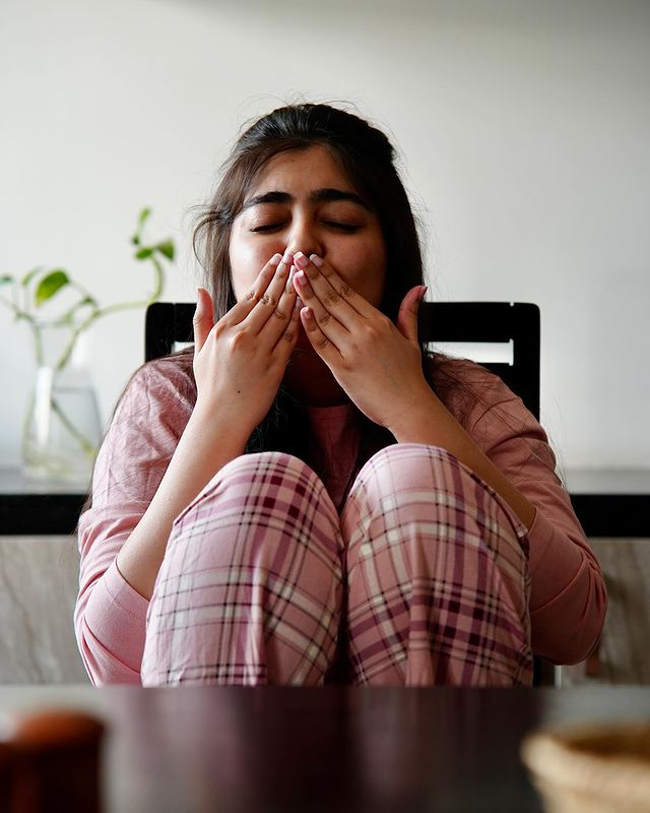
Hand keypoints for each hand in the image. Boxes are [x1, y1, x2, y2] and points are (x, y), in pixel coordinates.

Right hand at [192, 252, 300, 437]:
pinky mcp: (274, 367)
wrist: (222, 418)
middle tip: (297, 258)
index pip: (249, 296)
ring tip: (305, 276)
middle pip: (268, 300)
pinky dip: (299, 321)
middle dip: (284, 276)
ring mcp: (259, 352)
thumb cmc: (211, 385)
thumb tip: (200, 289)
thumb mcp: (200, 349)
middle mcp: (241, 338)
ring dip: (295, 293)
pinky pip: (290, 339)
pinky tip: (308, 307)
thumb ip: (202, 318)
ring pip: (282, 316)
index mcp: (223, 330)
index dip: (266, 275)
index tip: (278, 260)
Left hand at [292, 251, 431, 431]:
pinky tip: (300, 311)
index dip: (330, 275)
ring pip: (325, 317)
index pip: (349, 292)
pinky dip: (311, 327)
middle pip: (334, 299)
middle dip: (314, 277)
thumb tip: (419, 288)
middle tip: (298, 258)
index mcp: (380, 322)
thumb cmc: (409, 377)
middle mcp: (365, 332)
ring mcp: (353, 350)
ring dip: (307, 296)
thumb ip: (410, 312)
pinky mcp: (343, 369)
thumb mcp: (411, 339)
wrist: (409, 407)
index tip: (315, 260)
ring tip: (294, 278)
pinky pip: (322, 344)